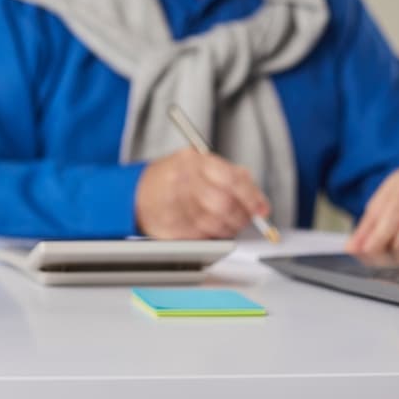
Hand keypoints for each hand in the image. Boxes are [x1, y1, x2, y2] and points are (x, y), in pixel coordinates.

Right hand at [134, 147, 270, 238]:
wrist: (138, 193)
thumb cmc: (174, 177)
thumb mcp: (201, 164)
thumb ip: (233, 177)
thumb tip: (259, 202)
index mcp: (192, 161)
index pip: (231, 179)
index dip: (251, 197)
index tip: (261, 209)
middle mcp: (181, 181)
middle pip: (223, 204)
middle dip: (241, 217)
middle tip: (246, 219)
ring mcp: (172, 204)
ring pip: (214, 224)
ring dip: (229, 229)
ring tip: (229, 224)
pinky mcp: (168, 226)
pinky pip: (201, 237)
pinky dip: (212, 237)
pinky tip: (211, 228)